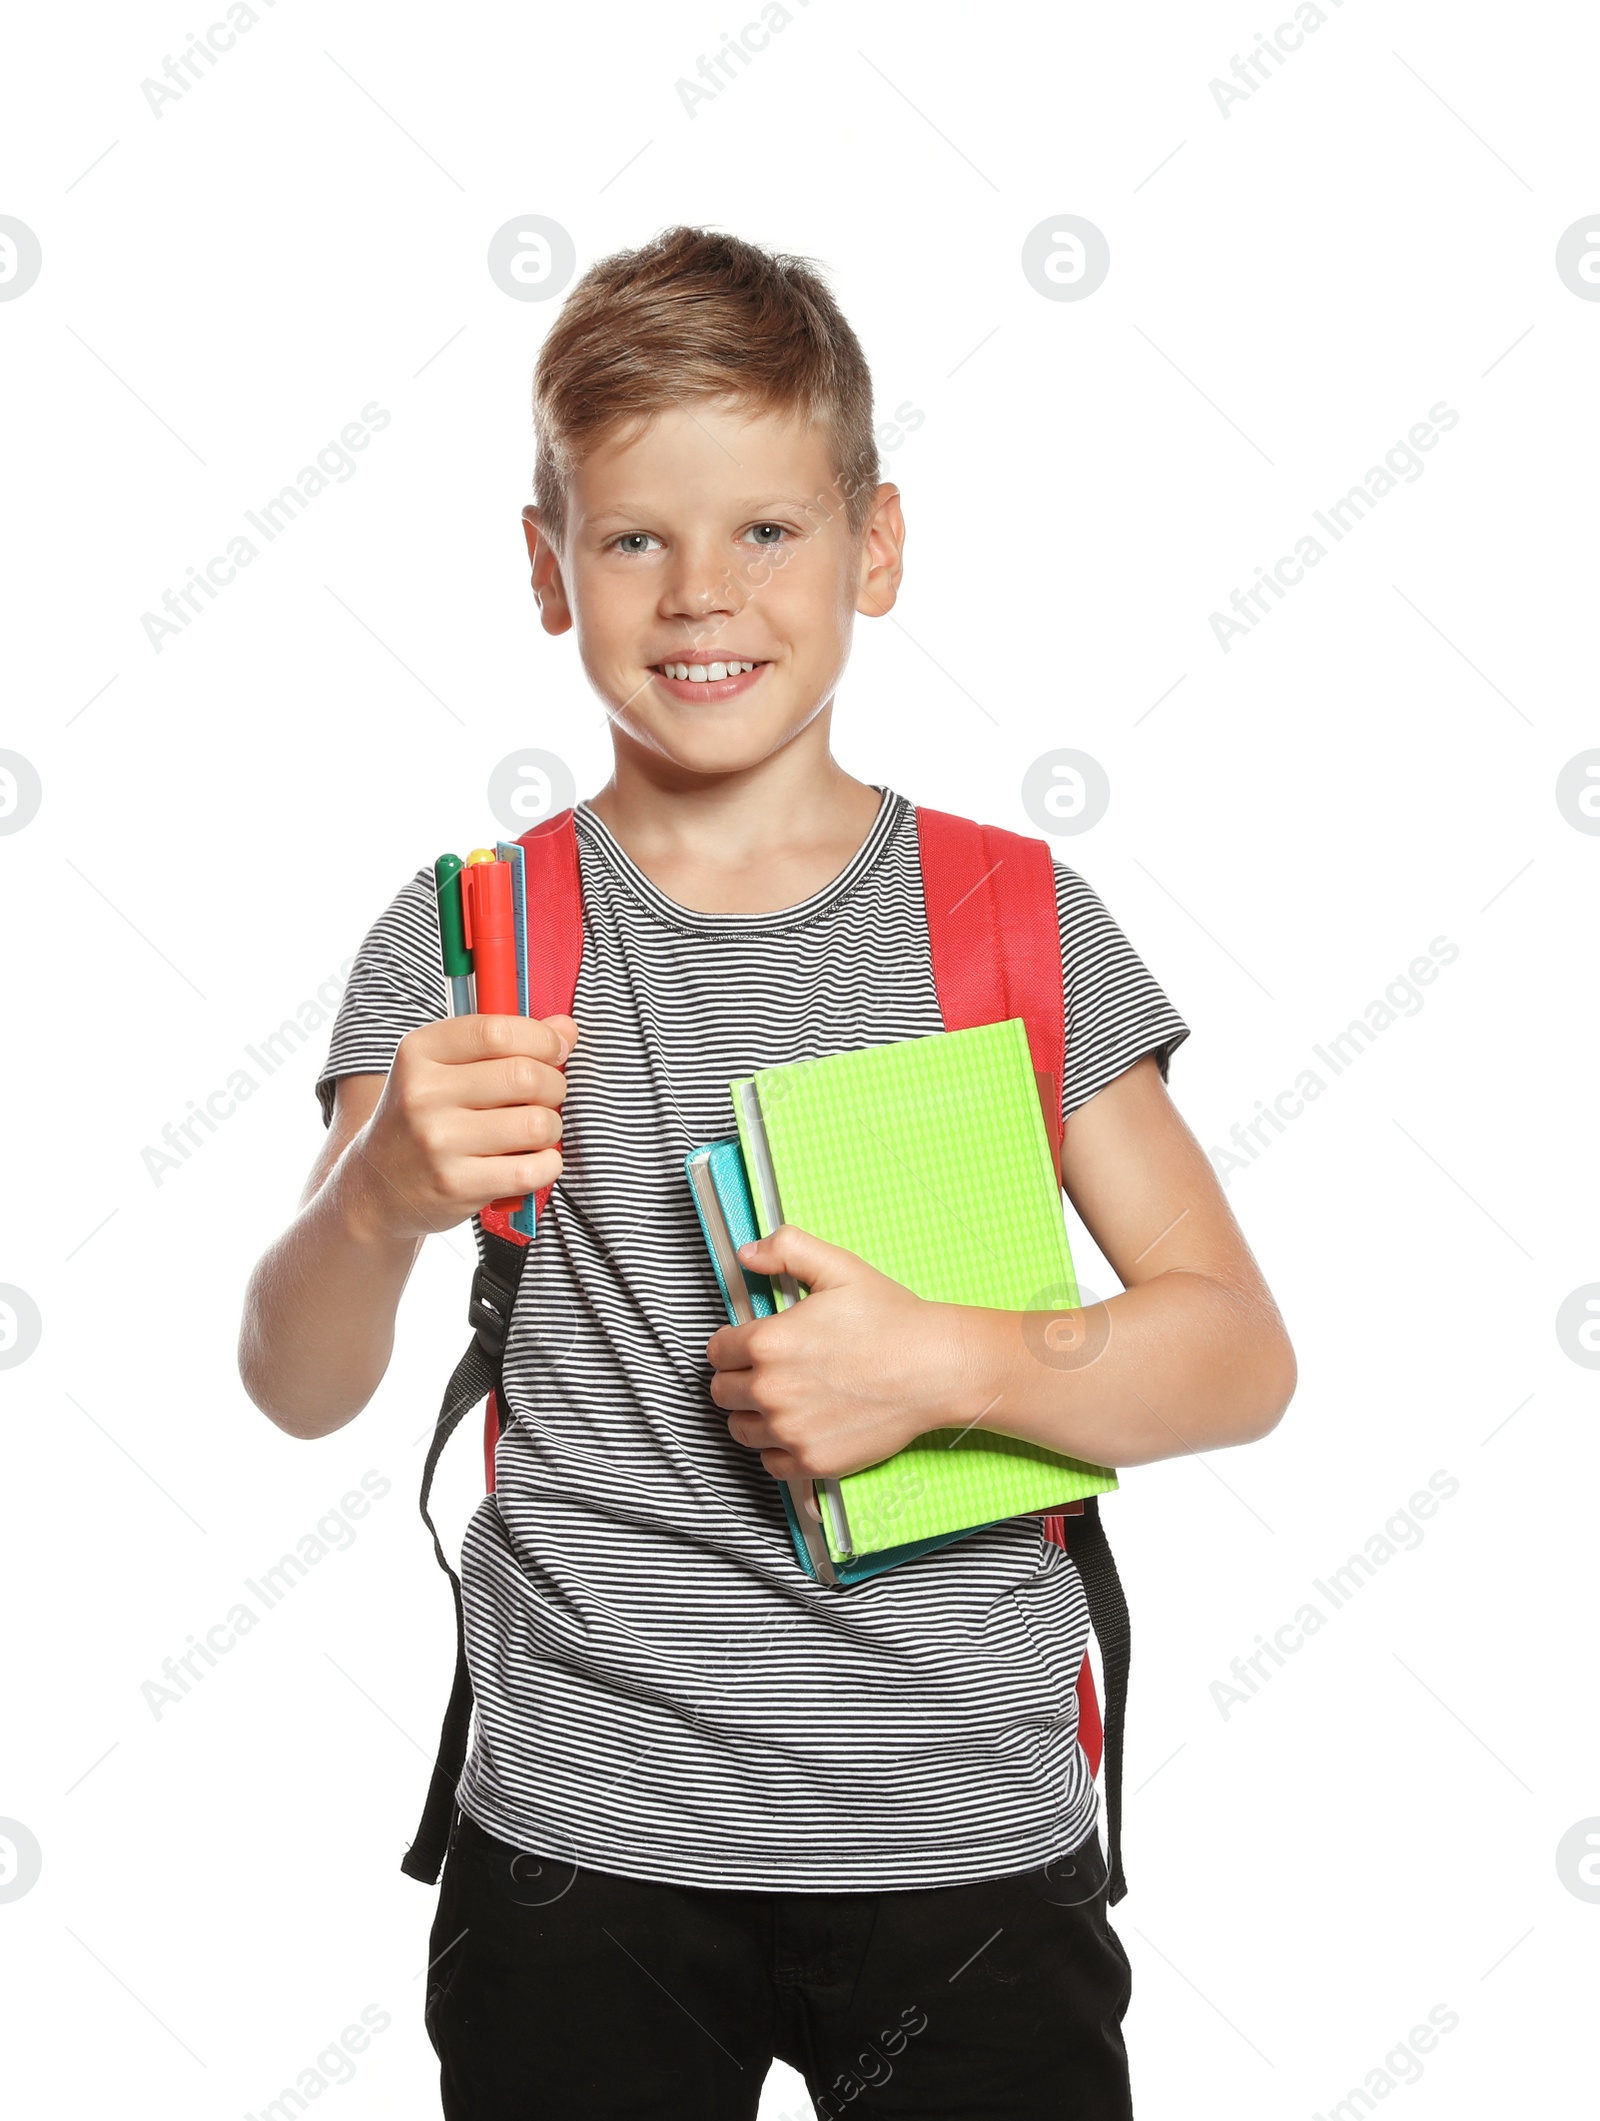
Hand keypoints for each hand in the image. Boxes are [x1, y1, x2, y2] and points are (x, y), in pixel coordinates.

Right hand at [346, 1013, 578, 1241]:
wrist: (379, 1186)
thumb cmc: (426, 1117)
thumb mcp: (445, 1068)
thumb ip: (505, 1041)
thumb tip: (566, 1028)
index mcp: (419, 1052)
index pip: (496, 1031)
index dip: (542, 1039)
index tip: (554, 1051)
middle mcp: (423, 1094)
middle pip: (525, 1076)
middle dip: (554, 1085)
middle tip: (547, 1096)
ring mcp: (438, 1143)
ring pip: (536, 1124)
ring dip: (551, 1127)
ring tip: (536, 1131)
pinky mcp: (456, 1185)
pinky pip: (532, 1169)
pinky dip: (547, 1164)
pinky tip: (533, 1160)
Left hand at [706, 1225, 973, 1480]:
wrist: (936, 1368)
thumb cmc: (893, 1321)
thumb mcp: (839, 1267)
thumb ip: (786, 1249)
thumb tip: (748, 1253)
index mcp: (768, 1343)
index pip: (717, 1352)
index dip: (731, 1344)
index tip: (748, 1346)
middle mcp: (772, 1391)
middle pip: (722, 1392)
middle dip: (739, 1378)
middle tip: (768, 1370)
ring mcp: (791, 1430)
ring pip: (741, 1429)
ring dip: (753, 1415)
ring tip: (783, 1399)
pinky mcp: (813, 1460)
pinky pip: (771, 1464)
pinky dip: (779, 1449)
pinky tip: (800, 1428)